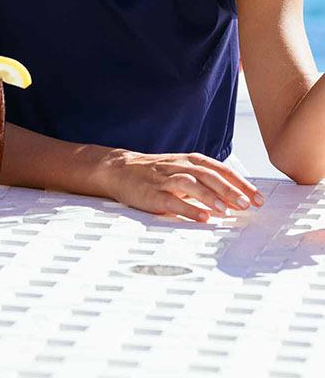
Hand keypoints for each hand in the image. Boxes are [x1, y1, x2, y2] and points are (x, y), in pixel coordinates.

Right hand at [101, 149, 264, 222]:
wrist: (119, 169)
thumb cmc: (157, 173)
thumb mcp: (182, 170)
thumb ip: (206, 180)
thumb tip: (237, 197)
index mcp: (189, 160)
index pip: (220, 169)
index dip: (240, 182)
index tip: (259, 198)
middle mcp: (179, 166)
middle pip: (207, 175)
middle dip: (229, 189)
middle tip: (248, 204)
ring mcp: (164, 180)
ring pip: (190, 184)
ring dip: (209, 196)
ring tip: (227, 210)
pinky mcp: (151, 194)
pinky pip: (171, 200)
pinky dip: (187, 208)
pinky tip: (201, 217)